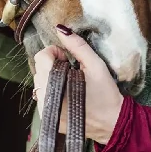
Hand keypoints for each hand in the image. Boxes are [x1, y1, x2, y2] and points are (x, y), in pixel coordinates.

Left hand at [32, 26, 123, 145]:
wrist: (112, 123)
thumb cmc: (105, 93)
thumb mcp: (95, 65)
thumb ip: (77, 45)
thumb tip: (60, 28)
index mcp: (54, 81)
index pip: (41, 57)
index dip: (55, 53)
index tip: (69, 59)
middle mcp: (45, 97)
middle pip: (38, 70)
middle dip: (53, 66)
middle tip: (72, 71)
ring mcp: (44, 110)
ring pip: (39, 84)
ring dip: (51, 79)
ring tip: (70, 84)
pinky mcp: (47, 119)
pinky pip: (42, 98)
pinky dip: (51, 93)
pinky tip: (67, 96)